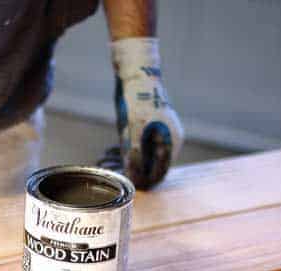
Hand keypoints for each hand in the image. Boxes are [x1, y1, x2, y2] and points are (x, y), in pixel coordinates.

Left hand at [111, 38, 183, 189]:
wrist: (136, 71)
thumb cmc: (138, 99)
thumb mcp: (134, 130)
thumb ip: (134, 155)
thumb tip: (134, 178)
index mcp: (171, 140)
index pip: (160, 171)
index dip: (146, 181)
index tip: (132, 188)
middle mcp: (169, 138)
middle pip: (152, 164)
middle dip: (134, 172)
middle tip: (116, 177)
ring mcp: (160, 131)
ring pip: (144, 155)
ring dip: (127, 162)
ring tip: (109, 166)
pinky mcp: (148, 126)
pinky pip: (139, 145)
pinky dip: (127, 151)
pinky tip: (113, 155)